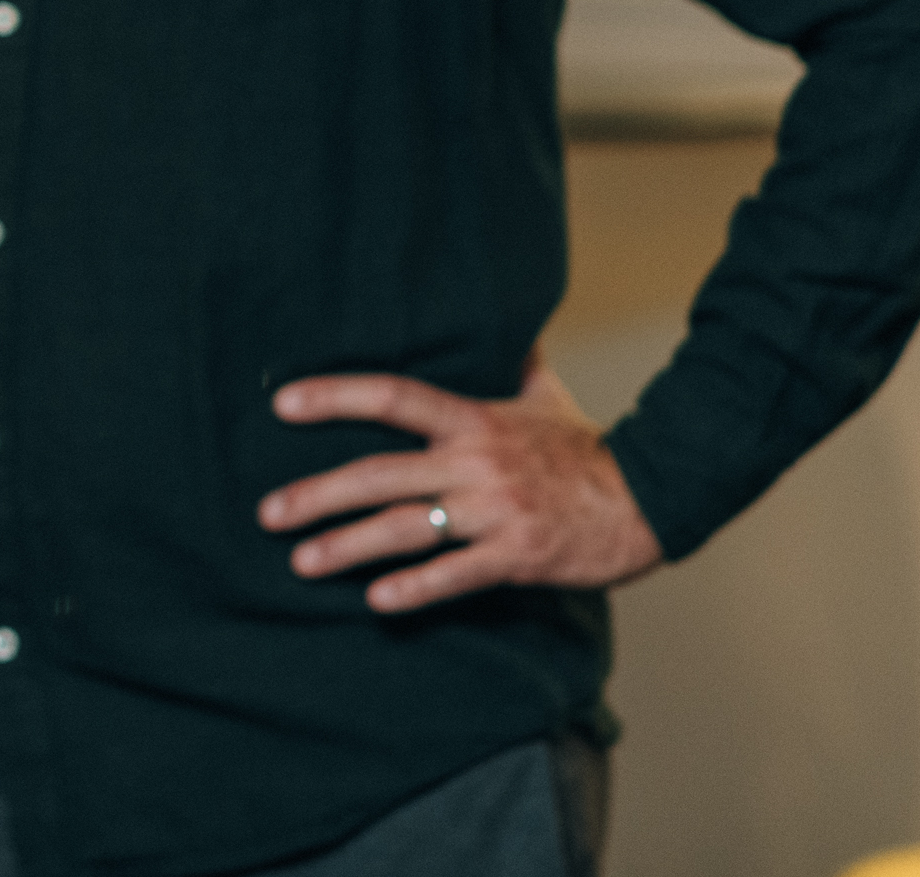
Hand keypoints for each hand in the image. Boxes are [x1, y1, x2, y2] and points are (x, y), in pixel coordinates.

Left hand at [258, 349, 662, 611]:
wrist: (652, 498)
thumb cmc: (588, 448)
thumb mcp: (546, 395)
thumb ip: (511, 361)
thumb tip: (500, 319)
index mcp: (475, 421)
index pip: (393, 397)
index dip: (336, 396)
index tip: (282, 404)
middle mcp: (476, 464)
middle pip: (380, 475)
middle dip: (318, 495)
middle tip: (267, 511)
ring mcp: (495, 512)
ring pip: (407, 530)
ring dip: (349, 548)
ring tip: (301, 561)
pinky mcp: (517, 557)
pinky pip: (457, 575)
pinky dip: (416, 589)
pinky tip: (378, 600)